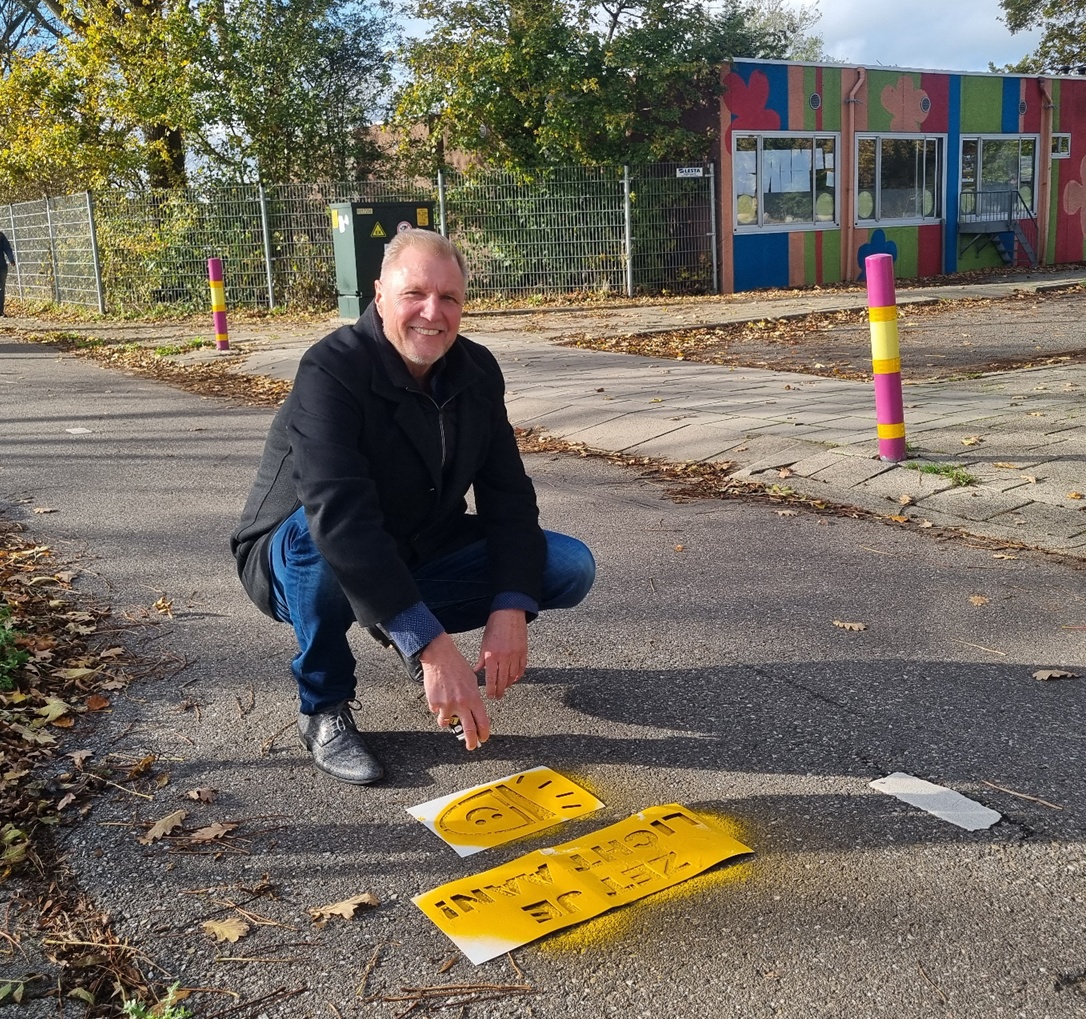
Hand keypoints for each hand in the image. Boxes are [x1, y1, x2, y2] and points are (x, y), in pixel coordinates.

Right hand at [419, 632, 489, 749]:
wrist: (440, 657)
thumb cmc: (457, 666)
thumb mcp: (472, 682)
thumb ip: (473, 698)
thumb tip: (473, 712)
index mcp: (474, 698)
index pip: (482, 722)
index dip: (484, 733)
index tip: (483, 738)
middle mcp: (461, 704)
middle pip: (468, 731)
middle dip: (471, 742)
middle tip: (472, 746)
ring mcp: (446, 705)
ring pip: (446, 722)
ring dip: (447, 720)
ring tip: (447, 709)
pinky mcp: (434, 703)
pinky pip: (436, 711)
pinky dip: (438, 707)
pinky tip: (439, 694)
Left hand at [474, 608, 527, 699]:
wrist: (509, 614)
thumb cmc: (494, 627)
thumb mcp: (484, 643)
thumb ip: (481, 659)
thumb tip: (477, 670)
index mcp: (492, 655)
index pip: (491, 678)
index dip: (491, 689)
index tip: (490, 696)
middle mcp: (504, 658)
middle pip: (503, 680)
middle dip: (500, 691)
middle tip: (498, 697)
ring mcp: (515, 655)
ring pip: (513, 676)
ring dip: (509, 684)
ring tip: (505, 688)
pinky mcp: (523, 652)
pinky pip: (522, 668)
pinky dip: (518, 675)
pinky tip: (515, 679)